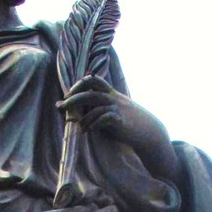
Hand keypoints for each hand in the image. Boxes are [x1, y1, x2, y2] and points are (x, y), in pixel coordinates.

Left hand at [56, 75, 178, 184]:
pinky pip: (104, 118)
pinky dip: (94, 124)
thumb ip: (99, 108)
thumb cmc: (128, 122)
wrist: (148, 131)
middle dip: (73, 98)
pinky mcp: (120, 120)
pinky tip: (88, 131)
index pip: (93, 81)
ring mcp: (117, 108)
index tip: (68, 94)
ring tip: (77, 125)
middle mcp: (112, 98)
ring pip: (95, 105)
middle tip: (63, 106)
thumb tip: (79, 112)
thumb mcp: (114, 110)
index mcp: (110, 93)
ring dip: (83, 116)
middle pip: (90, 92)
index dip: (79, 84)